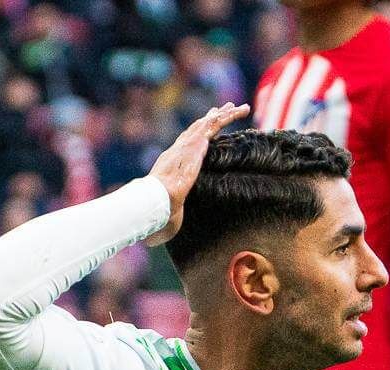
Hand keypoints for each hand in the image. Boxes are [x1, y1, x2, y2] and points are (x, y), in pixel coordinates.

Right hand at [145, 102, 251, 246]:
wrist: (154, 204)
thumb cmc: (155, 215)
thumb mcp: (164, 218)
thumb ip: (163, 223)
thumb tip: (151, 241)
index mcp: (170, 165)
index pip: (185, 147)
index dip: (196, 137)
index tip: (204, 131)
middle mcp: (177, 152)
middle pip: (197, 130)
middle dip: (212, 119)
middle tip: (224, 108)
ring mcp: (185, 148)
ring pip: (207, 125)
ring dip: (224, 115)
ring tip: (239, 107)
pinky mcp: (194, 149)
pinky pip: (211, 128)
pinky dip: (223, 118)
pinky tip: (234, 112)